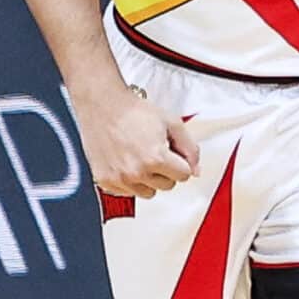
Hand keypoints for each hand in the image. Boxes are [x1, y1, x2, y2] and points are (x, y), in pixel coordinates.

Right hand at [83, 82, 198, 198]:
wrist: (102, 105)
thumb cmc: (133, 111)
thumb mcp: (171, 122)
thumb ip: (190, 148)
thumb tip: (196, 171)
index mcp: (156, 158)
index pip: (184, 176)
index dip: (180, 162)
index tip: (171, 152)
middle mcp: (137, 172)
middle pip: (167, 186)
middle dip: (166, 171)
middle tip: (154, 151)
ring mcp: (120, 179)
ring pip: (148, 192)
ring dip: (148, 179)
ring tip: (140, 157)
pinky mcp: (106, 181)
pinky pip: (128, 192)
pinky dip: (129, 181)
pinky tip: (126, 162)